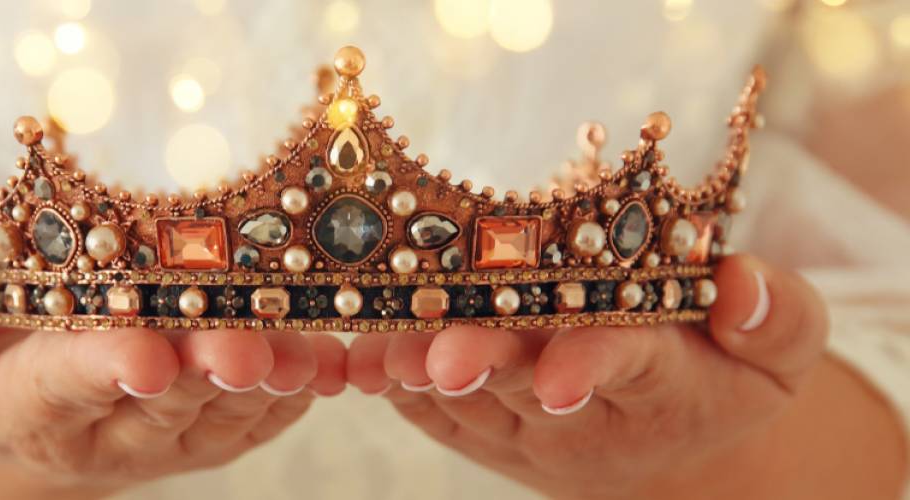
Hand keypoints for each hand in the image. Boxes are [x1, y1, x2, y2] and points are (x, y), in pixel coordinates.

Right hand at [0, 253, 345, 497]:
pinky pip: (273, 409)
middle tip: (243, 345)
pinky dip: (308, 378)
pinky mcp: (226, 426)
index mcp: (26, 408)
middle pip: (166, 396)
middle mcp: (110, 429)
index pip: (65, 387)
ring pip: (231, 403)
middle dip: (205, 367)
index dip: (104, 369)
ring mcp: (177, 432)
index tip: (140, 355)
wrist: (36, 402)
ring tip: (308, 344)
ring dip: (272, 374)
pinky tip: (339, 350)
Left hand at [347, 255, 835, 498]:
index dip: (592, 365)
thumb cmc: (726, 375)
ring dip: (421, 367)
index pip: (628, 367)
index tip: (564, 380)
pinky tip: (356, 353)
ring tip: (382, 350)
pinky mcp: (474, 419)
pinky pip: (426, 405)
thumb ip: (778, 320)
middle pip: (527, 378)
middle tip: (446, 356)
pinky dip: (392, 377)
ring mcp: (519, 419)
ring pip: (464, 390)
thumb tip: (743, 284)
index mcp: (664, 386)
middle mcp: (580, 409)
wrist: (663, 437)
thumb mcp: (783, 354)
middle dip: (487, 360)